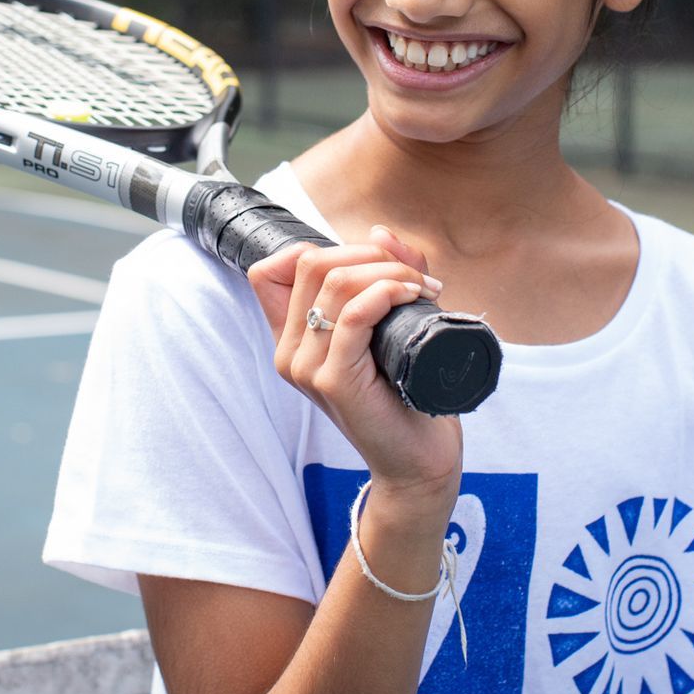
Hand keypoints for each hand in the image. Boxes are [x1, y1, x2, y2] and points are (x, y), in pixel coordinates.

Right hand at [247, 226, 462, 515]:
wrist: (418, 461)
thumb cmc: (405, 396)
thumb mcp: (391, 326)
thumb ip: (385, 277)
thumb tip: (379, 232)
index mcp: (292, 339)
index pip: (269, 271)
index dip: (314, 249)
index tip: (367, 262)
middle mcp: (289, 353)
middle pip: (311, 263)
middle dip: (368, 253)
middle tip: (414, 275)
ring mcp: (307, 368)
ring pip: (335, 281)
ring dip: (388, 271)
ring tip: (424, 288)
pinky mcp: (335, 381)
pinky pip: (355, 314)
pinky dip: (387, 292)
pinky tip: (414, 296)